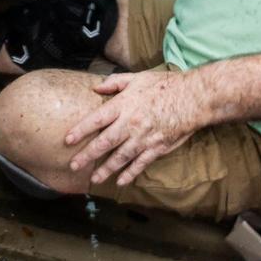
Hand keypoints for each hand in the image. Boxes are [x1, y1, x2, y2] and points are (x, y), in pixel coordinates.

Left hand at [65, 69, 204, 185]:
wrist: (192, 98)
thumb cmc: (164, 85)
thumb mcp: (137, 78)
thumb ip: (114, 83)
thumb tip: (95, 87)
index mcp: (124, 105)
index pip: (97, 120)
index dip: (81, 131)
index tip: (68, 140)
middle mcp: (131, 124)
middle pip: (105, 142)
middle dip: (88, 155)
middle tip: (74, 165)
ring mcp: (144, 138)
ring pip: (121, 157)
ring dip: (106, 169)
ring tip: (94, 179)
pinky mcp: (157, 148)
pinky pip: (140, 164)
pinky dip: (130, 174)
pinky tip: (120, 181)